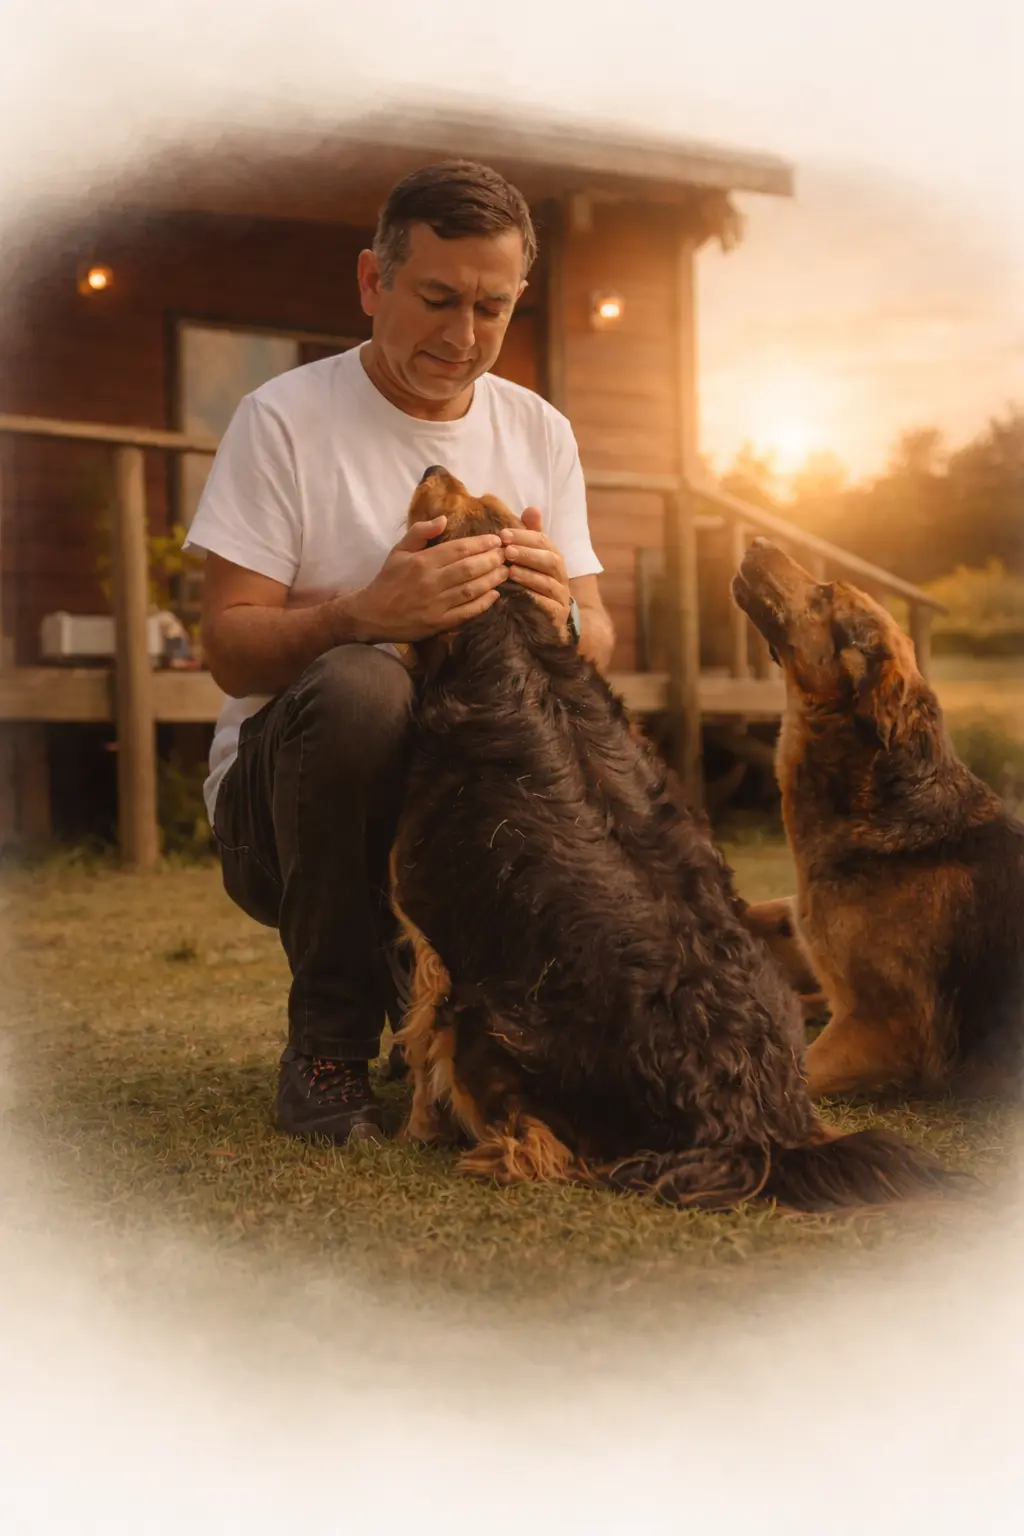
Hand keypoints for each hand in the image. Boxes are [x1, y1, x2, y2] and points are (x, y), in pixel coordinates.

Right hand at [341, 516, 508, 642]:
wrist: (371, 614)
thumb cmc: (388, 580)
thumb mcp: (399, 551)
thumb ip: (420, 532)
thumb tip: (443, 518)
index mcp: (422, 562)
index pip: (458, 549)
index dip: (481, 543)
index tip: (497, 539)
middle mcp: (431, 582)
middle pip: (469, 568)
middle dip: (492, 559)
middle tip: (507, 554)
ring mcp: (436, 604)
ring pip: (471, 589)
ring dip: (492, 580)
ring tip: (506, 571)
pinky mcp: (438, 623)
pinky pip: (466, 612)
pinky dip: (483, 604)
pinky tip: (495, 595)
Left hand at [499, 508, 571, 636]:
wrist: (547, 619)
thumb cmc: (535, 583)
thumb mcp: (532, 557)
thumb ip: (531, 535)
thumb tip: (531, 508)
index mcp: (553, 557)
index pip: (542, 541)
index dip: (523, 536)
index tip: (502, 535)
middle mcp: (560, 574)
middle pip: (549, 560)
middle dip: (527, 554)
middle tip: (506, 551)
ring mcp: (560, 595)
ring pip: (548, 582)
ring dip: (529, 575)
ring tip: (510, 571)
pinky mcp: (557, 614)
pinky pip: (547, 605)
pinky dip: (533, 599)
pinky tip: (517, 595)